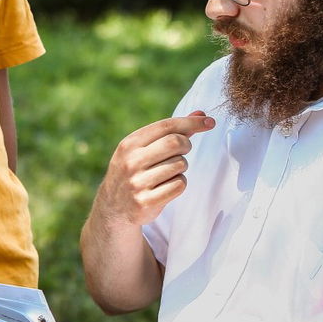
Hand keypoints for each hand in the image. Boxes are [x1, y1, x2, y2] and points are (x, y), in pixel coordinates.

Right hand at [96, 112, 214, 225]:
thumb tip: (201, 114)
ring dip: (181, 167)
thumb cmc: (134, 171)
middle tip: (183, 151)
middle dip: (187, 145)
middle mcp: (131, 161)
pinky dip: (179, 183)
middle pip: (176, 142)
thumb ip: (170, 132)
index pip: (166, 126)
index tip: (210, 122)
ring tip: (167, 172)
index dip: (191, 122)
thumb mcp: (142, 149)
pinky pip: (179, 185)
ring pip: (180, 165)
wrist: (112, 207)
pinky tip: (167, 186)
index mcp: (129, 144)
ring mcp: (137, 183)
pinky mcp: (145, 202)